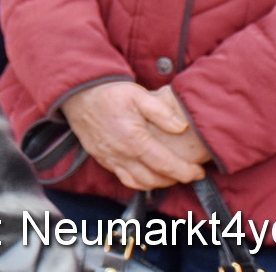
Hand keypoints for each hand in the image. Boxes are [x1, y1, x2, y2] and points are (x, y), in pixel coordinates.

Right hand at [63, 80, 207, 190]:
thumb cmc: (109, 92)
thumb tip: (181, 127)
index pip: (165, 165)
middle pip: (153, 179)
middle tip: (188, 173)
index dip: (185, 172)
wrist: (77, 94)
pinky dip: (139, 181)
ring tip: (170, 175)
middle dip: (174, 180)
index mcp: (133, 140)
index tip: (199, 172)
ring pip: (138, 183)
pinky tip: (147, 172)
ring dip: (157, 183)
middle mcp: (121, 154)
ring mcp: (110, 158)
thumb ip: (161, 112)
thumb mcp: (137, 94)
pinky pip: (123, 177)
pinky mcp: (101, 158)